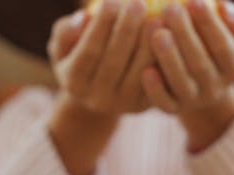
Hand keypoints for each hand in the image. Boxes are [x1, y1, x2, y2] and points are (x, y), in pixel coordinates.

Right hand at [46, 0, 161, 174]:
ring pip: (138, 75)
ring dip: (148, 46)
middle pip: (113, 64)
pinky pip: (156, 82)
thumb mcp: (64, 46)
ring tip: (157, 19)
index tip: (111, 0)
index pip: (87, 53)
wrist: (98, 92)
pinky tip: (170, 36)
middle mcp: (97, 99)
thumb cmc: (79, 56)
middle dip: (126, 31)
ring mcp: (122, 105)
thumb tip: (83, 18)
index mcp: (74, 83)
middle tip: (138, 3)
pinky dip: (163, 60)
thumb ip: (66, 32)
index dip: (100, 27)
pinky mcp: (144, 105)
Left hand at [141, 0, 233, 151]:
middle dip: (185, 36)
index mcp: (233, 69)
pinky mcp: (173, 109)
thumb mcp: (232, 33)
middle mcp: (215, 89)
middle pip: (200, 65)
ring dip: (169, 59)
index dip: (211, 25)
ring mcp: (193, 101)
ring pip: (181, 83)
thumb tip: (225, 7)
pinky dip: (155, 89)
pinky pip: (164, 102)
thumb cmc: (214, 46)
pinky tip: (145, 70)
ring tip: (157, 32)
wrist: (202, 85)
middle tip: (171, 9)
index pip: (224, 47)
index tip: (195, 1)